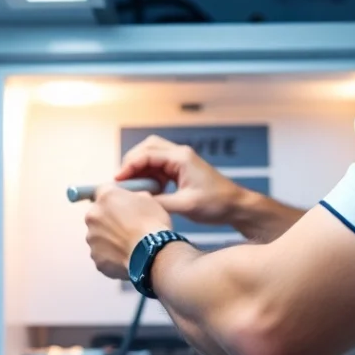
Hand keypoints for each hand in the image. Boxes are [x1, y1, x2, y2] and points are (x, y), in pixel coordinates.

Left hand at [84, 185, 171, 280]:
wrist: (151, 252)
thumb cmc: (152, 223)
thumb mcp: (148, 199)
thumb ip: (133, 197)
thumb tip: (131, 200)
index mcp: (105, 198)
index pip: (103, 192)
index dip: (114, 199)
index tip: (122, 206)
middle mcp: (93, 216)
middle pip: (97, 215)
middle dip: (108, 219)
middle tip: (126, 227)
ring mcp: (92, 238)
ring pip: (97, 235)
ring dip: (108, 238)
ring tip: (126, 244)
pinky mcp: (96, 257)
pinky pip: (101, 254)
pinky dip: (110, 255)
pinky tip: (124, 255)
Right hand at [117, 135, 246, 225]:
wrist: (236, 206)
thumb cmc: (216, 204)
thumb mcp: (185, 206)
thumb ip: (159, 203)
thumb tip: (135, 202)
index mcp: (181, 158)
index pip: (147, 154)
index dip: (129, 167)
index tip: (117, 181)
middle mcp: (180, 154)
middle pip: (147, 148)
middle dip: (131, 163)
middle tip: (121, 182)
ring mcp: (180, 161)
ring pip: (151, 156)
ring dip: (140, 169)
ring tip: (132, 188)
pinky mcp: (181, 169)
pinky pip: (158, 167)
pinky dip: (149, 176)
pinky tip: (148, 191)